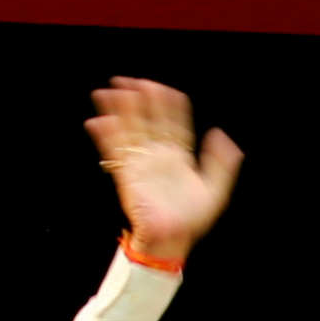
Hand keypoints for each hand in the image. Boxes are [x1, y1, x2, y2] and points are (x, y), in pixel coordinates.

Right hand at [85, 78, 241, 263]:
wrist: (173, 240)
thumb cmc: (193, 220)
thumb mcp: (215, 190)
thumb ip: (221, 163)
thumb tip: (220, 134)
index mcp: (179, 156)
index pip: (173, 123)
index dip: (168, 105)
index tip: (165, 88)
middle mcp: (158, 155)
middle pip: (147, 120)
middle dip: (139, 99)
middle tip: (130, 80)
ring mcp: (142, 164)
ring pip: (129, 130)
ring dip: (119, 111)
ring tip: (111, 90)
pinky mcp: (127, 175)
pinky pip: (114, 152)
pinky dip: (106, 136)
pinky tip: (98, 121)